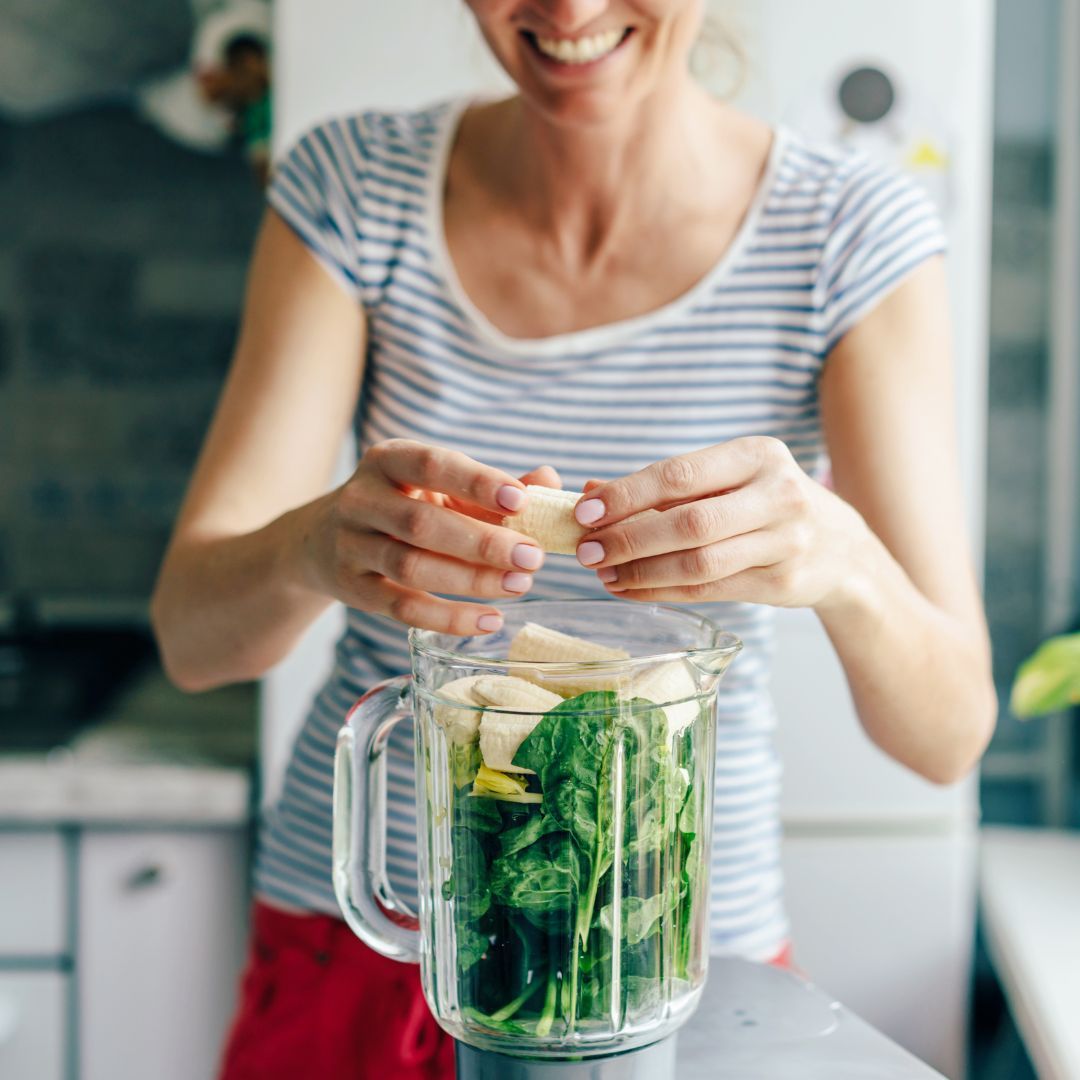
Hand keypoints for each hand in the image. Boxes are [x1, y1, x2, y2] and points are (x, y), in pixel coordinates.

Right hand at [301, 439, 556, 633]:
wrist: (324, 540)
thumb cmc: (403, 505)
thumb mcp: (439, 487)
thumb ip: (493, 485)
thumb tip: (549, 480)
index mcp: (388, 460)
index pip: (432, 464)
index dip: (476, 481)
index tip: (520, 499)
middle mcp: (362, 499)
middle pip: (423, 522)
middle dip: (483, 542)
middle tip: (532, 557)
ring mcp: (352, 546)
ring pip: (413, 567)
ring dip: (472, 580)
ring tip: (519, 585)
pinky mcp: (354, 590)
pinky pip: (404, 608)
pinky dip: (450, 617)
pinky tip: (490, 619)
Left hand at [572, 437, 868, 609]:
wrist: (841, 548)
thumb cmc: (765, 504)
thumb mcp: (727, 479)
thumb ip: (664, 484)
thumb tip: (589, 492)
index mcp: (758, 454)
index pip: (680, 474)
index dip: (627, 495)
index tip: (585, 511)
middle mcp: (778, 494)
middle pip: (688, 522)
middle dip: (629, 538)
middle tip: (587, 551)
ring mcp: (786, 541)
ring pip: (699, 562)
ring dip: (642, 571)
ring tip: (604, 574)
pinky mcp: (783, 582)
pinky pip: (710, 589)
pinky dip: (663, 592)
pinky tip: (631, 589)